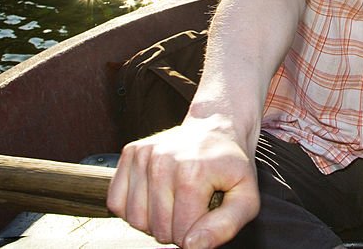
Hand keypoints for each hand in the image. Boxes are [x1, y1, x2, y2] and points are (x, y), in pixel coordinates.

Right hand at [107, 117, 259, 248]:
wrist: (217, 126)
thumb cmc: (232, 165)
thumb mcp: (246, 197)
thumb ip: (227, 226)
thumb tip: (194, 246)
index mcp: (193, 172)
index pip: (183, 234)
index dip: (198, 234)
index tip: (208, 213)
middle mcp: (163, 161)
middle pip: (158, 230)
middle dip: (177, 228)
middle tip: (193, 206)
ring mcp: (144, 154)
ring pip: (135, 220)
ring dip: (155, 220)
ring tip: (175, 201)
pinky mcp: (130, 152)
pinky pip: (117, 203)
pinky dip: (134, 208)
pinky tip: (155, 196)